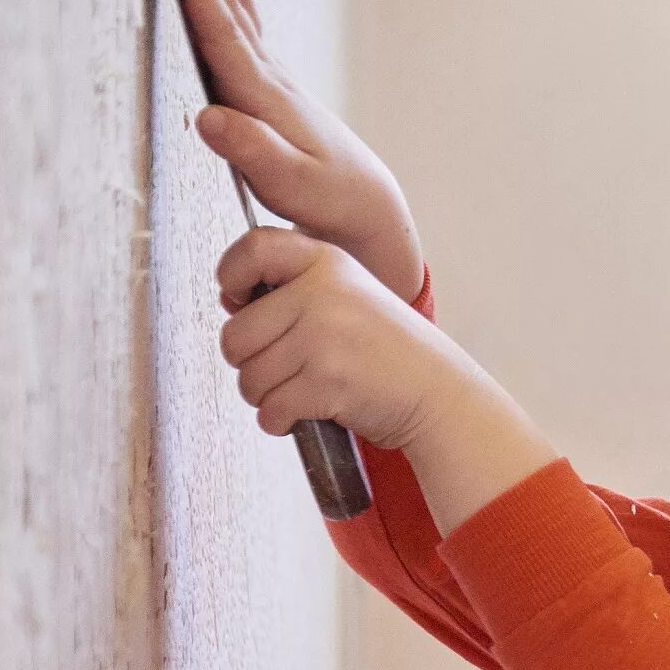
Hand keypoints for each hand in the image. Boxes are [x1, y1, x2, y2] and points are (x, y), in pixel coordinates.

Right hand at [165, 0, 426, 304]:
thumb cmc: (326, 200)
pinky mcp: (270, 85)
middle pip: (231, 6)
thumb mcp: (290, 186)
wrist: (365, 204)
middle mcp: (270, 77)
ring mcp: (272, 77)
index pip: (226, 37)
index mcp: (266, 98)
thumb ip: (252, 152)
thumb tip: (209, 117)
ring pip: (238, 9)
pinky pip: (241, 25)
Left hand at [217, 228, 559, 532]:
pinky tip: (305, 413)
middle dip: (250, 363)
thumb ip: (296, 290)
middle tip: (284, 369)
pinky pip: (270, 409)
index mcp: (328, 263)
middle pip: (235, 334)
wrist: (439, 395)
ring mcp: (324, 337)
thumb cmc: (389, 352)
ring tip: (300, 391)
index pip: (253, 249)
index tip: (239, 300)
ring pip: (249, 377)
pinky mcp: (326, 382)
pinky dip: (279, 421)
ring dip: (265, 396)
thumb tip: (231, 300)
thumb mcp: (350, 297)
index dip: (231, 275)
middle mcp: (323, 293)